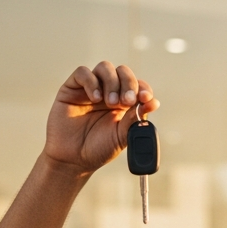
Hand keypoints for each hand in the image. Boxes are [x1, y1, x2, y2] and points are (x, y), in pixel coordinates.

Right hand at [42, 62, 157, 174]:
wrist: (72, 160)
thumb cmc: (98, 149)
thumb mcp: (121, 137)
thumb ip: (135, 119)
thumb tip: (154, 102)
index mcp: (124, 103)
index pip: (137, 85)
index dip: (143, 88)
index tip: (145, 98)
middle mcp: (108, 92)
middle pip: (123, 72)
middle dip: (128, 83)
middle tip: (127, 101)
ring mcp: (90, 88)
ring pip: (105, 67)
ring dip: (112, 82)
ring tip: (110, 102)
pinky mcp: (72, 88)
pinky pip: (83, 73)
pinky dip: (91, 82)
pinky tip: (95, 98)